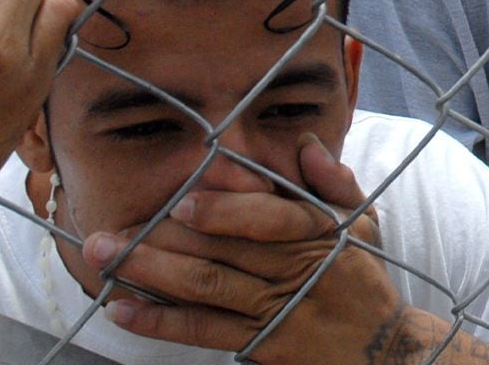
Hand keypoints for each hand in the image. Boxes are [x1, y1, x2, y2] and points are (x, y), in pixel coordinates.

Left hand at [91, 135, 467, 363]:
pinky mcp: (264, 344)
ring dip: (151, 273)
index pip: (273, 215)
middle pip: (225, 251)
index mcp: (321, 231)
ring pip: (208, 287)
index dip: (228, 209)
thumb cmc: (363, 277)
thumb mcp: (362, 223)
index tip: (183, 200)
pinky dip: (163, 321)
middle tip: (110, 230)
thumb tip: (304, 143)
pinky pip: (207, 330)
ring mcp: (278, 309)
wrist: (383, 349)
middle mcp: (297, 268)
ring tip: (105, 260)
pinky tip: (125, 310)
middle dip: (165, 239)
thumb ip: (334, 182)